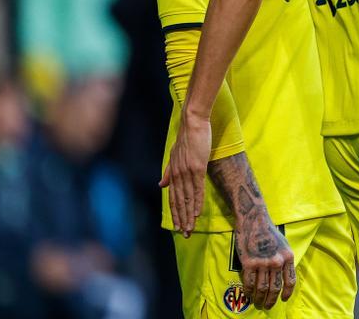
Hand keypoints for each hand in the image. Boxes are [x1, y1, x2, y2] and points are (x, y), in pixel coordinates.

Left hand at [159, 109, 210, 236]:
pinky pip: (197, 189)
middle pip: (179, 202)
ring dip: (189, 216)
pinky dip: (196, 202)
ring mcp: (187, 172)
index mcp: (173, 173)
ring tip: (190, 229)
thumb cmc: (187, 136)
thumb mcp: (174, 155)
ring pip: (187, 199)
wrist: (192, 123)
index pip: (173, 198)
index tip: (177, 226)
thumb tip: (161, 185)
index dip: (175, 213)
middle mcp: (178, 175)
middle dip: (181, 220)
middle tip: (184, 235)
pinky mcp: (197, 168)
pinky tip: (197, 213)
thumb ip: (168, 171)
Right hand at [235, 218, 294, 308]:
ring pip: (261, 288)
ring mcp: (262, 263)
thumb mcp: (284, 245)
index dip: (287, 293)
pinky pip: (249, 283)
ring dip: (259, 299)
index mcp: (288, 257)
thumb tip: (283, 278)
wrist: (254, 220)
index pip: (290, 281)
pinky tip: (248, 294)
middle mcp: (277, 262)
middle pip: (275, 288)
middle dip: (271, 301)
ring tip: (257, 303)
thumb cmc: (269, 232)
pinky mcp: (249, 263)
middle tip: (267, 306)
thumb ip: (285, 260)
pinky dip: (249, 291)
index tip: (283, 300)